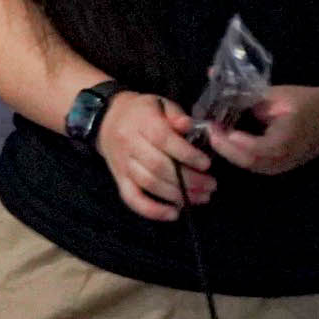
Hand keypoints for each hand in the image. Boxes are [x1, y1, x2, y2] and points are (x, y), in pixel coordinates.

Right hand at [95, 91, 215, 220]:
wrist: (107, 120)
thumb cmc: (142, 112)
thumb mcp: (160, 104)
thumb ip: (176, 115)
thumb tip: (189, 125)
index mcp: (140, 122)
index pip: (162, 139)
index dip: (186, 154)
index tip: (207, 164)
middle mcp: (128, 144)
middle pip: (157, 166)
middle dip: (189, 179)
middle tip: (211, 184)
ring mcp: (122, 164)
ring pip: (149, 183)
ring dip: (177, 195)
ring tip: (202, 197)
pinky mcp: (119, 179)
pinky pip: (132, 198)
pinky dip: (152, 210)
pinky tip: (173, 214)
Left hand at [207, 84, 318, 176]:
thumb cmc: (304, 104)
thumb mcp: (278, 94)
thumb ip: (246, 92)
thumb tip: (212, 75)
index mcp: (290, 138)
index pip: (265, 148)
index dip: (242, 142)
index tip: (220, 128)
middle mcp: (285, 158)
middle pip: (251, 160)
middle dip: (225, 146)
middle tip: (207, 128)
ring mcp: (279, 166)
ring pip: (247, 165)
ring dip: (225, 150)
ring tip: (210, 131)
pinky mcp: (273, 167)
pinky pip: (249, 164)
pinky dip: (232, 153)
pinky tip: (220, 138)